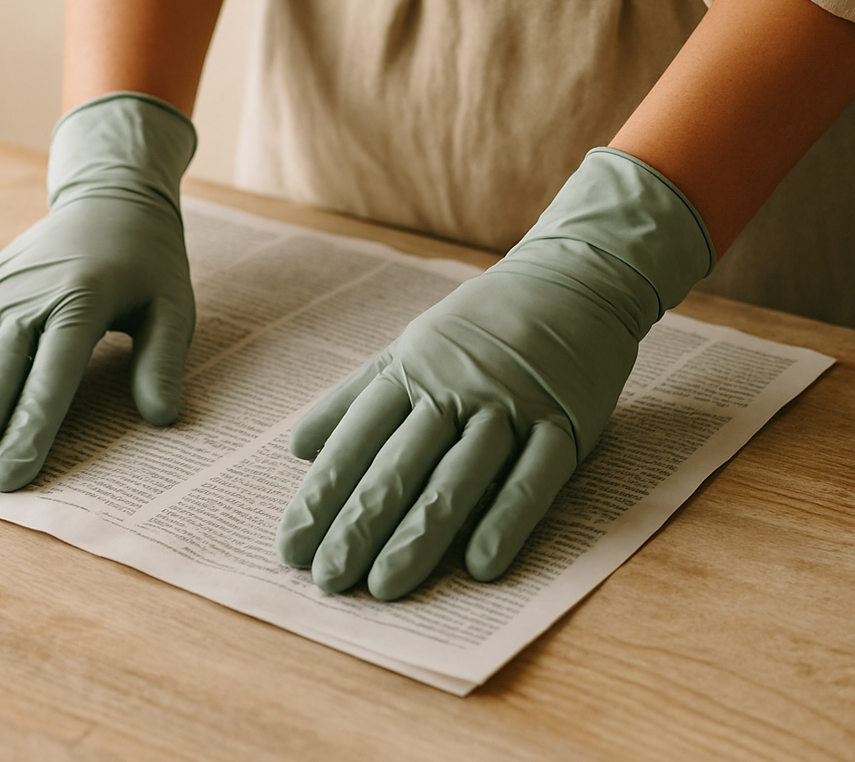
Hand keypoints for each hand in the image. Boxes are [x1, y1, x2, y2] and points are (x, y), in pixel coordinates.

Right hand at [0, 93, 195, 492]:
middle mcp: (33, 294)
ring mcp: (1, 287)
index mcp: (84, 300)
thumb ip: (162, 361)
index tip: (10, 476)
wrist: (112, 200)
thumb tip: (162, 419)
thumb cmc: (149, 263)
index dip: (29, 427)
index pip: (53, 374)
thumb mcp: (174, 306)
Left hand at [276, 149, 713, 599]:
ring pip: (460, 475)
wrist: (570, 281)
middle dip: (361, 522)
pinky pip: (534, 477)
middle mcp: (454, 389)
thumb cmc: (477, 327)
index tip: (294, 545)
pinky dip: (507, 518)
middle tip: (329, 579)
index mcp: (411, 371)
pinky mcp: (563, 422)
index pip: (357, 440)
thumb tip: (297, 448)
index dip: (324, 493)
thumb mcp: (409, 349)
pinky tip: (479, 565)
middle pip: (401, 463)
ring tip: (387, 585)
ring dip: (422, 532)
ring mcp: (510, 406)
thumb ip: (355, 398)